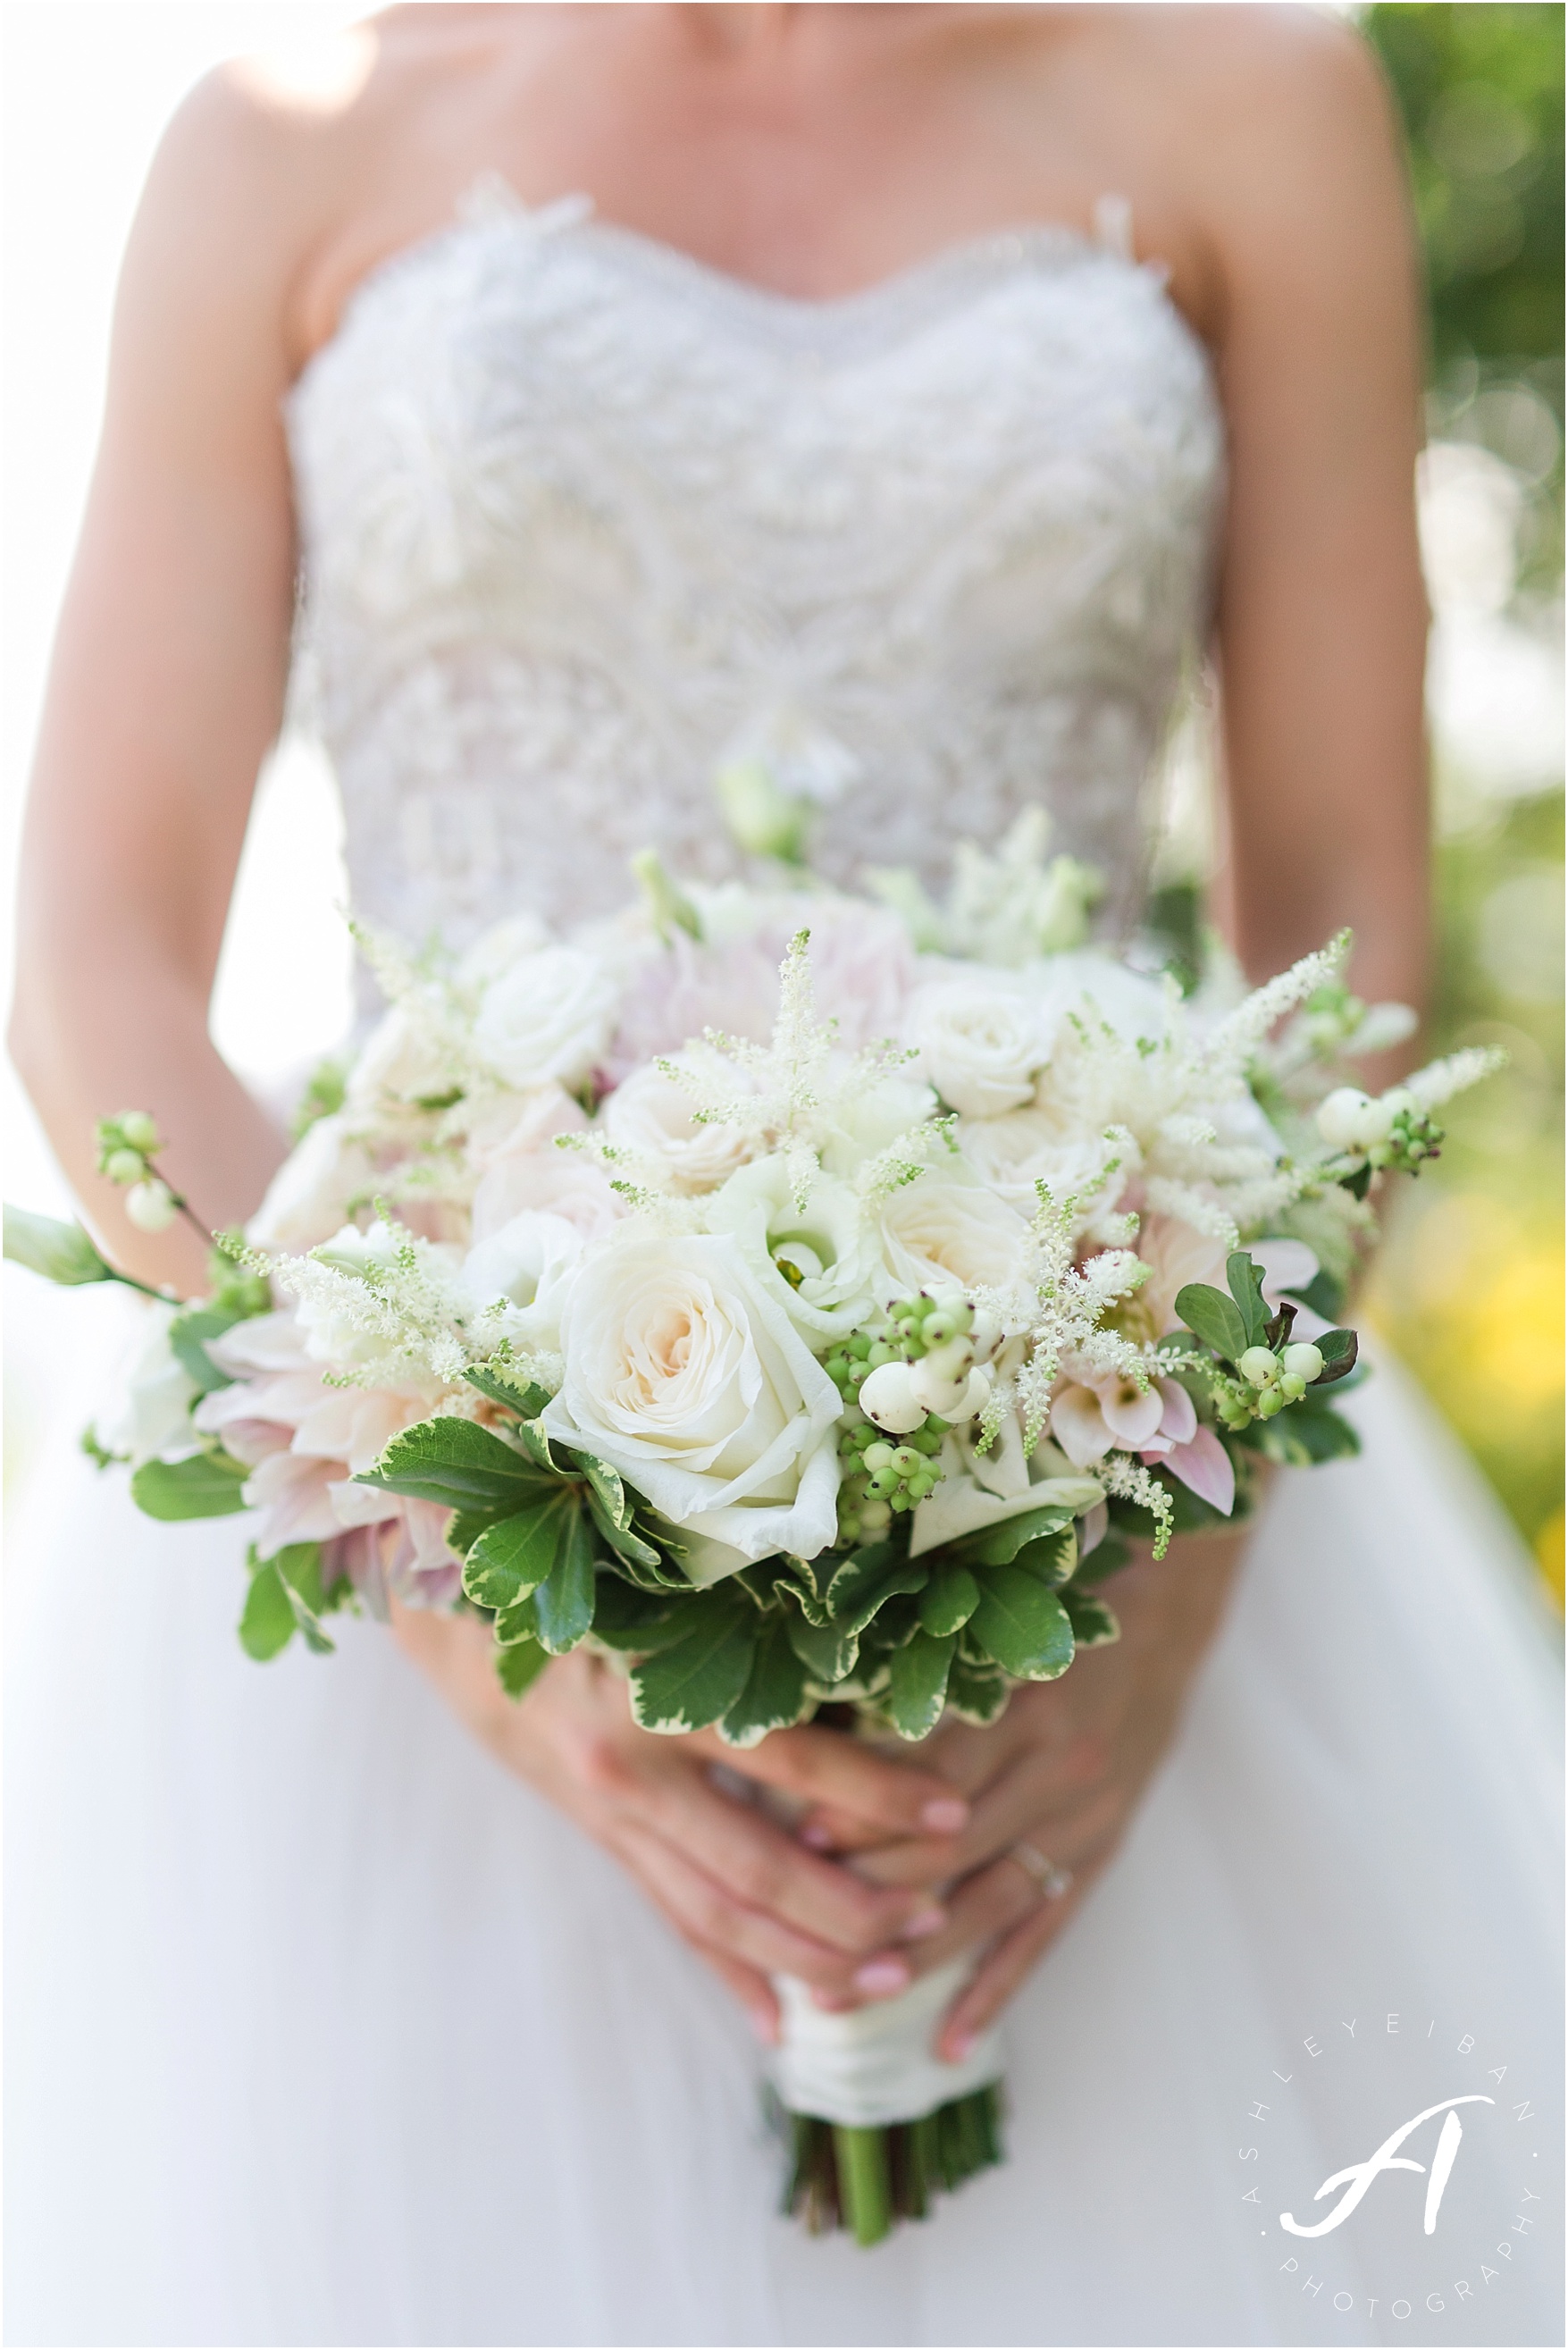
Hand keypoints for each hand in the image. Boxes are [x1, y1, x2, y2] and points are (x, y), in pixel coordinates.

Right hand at [388, 1606, 972, 2043]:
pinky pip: (674, 1916)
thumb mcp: (657, 1592)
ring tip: (883, 1979)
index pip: (789, 1759)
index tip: (952, 1811)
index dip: (874, 1790)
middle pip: (757, 1867)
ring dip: (804, 1954)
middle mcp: (631, 1769)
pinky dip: (729, 1970)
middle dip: (851, 1907)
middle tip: (932, 1922)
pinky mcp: (602, 1837)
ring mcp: (613, 1814)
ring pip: (719, 1910)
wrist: (458, 1616)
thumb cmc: (576, 1581)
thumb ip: (742, 1630)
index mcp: (656, 1693)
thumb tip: (864, 1654)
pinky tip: (779, 2022)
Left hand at [796, 1524, 1250, 2057]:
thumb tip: (811, 1727)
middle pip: (954, 1850)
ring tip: (846, 1999)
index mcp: (1021, 1701)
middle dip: (873, 1895)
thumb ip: (913, 1680)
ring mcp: (1084, 1818)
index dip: (870, 1812)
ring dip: (918, 1958)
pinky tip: (947, 2044)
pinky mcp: (1100, 1855)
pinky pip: (1042, 1935)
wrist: (1158, 1627)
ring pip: (990, 1905)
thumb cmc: (1043, 1620)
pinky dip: (995, 1992)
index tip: (802, 1840)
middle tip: (798, 1933)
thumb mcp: (985, 1633)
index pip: (934, 1775)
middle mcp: (1057, 1765)